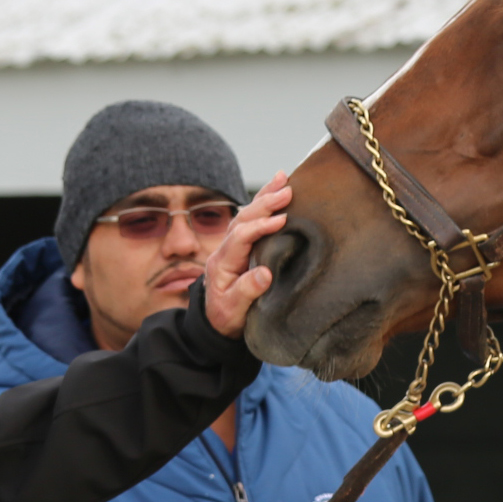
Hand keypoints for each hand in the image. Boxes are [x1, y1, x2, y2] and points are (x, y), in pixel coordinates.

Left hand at [203, 172, 290, 337]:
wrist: (216, 323)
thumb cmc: (226, 318)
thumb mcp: (234, 311)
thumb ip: (247, 292)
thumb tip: (265, 274)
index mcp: (222, 263)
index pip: (240, 237)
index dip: (260, 226)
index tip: (282, 220)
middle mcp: (225, 249)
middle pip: (242, 218)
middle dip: (264, 202)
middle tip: (287, 190)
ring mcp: (232, 245)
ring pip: (246, 214)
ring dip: (264, 196)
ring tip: (283, 178)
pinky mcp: (241, 245)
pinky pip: (251, 220)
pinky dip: (263, 204)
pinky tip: (275, 191)